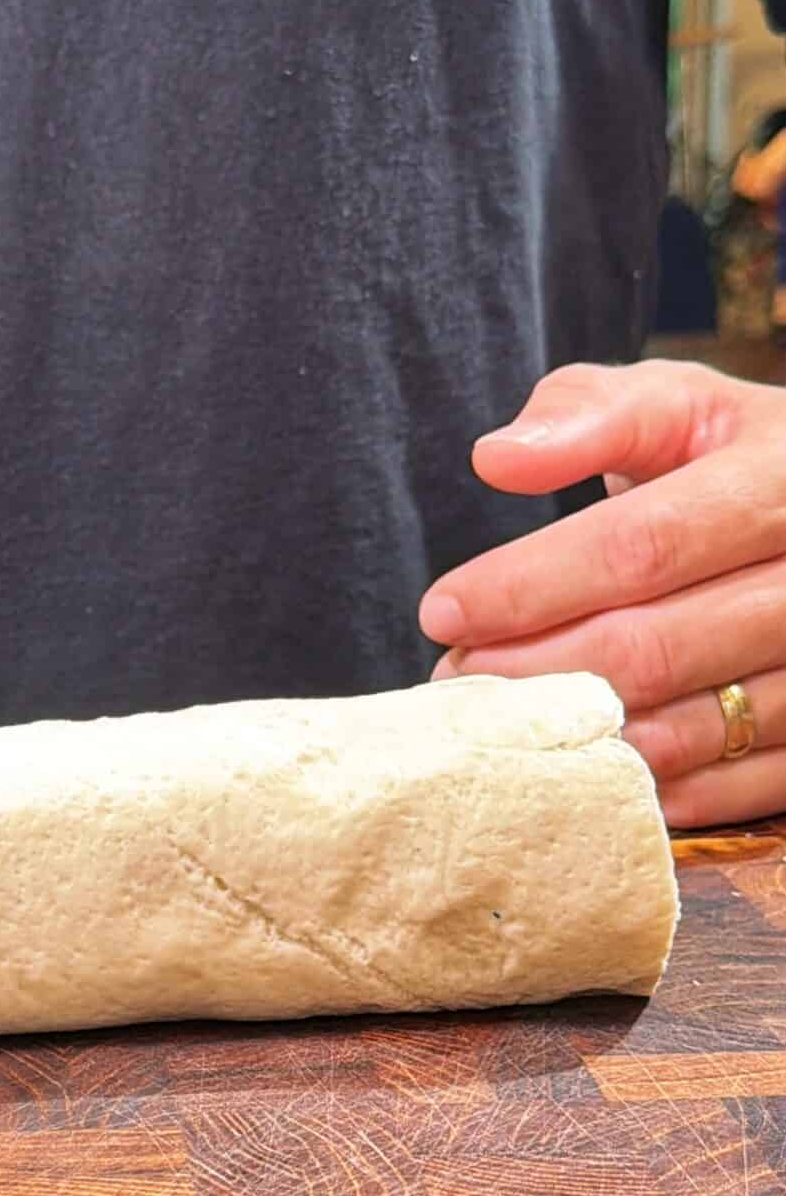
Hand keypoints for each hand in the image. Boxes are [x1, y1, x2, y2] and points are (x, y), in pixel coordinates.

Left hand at [418, 360, 785, 828]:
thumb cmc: (730, 457)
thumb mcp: (673, 407)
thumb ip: (588, 416)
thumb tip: (497, 458)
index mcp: (781, 478)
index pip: (642, 544)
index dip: (532, 584)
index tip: (444, 611)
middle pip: (655, 647)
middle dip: (535, 670)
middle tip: (455, 678)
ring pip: (690, 728)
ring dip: (579, 738)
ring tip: (500, 724)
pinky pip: (738, 786)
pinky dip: (650, 789)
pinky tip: (581, 771)